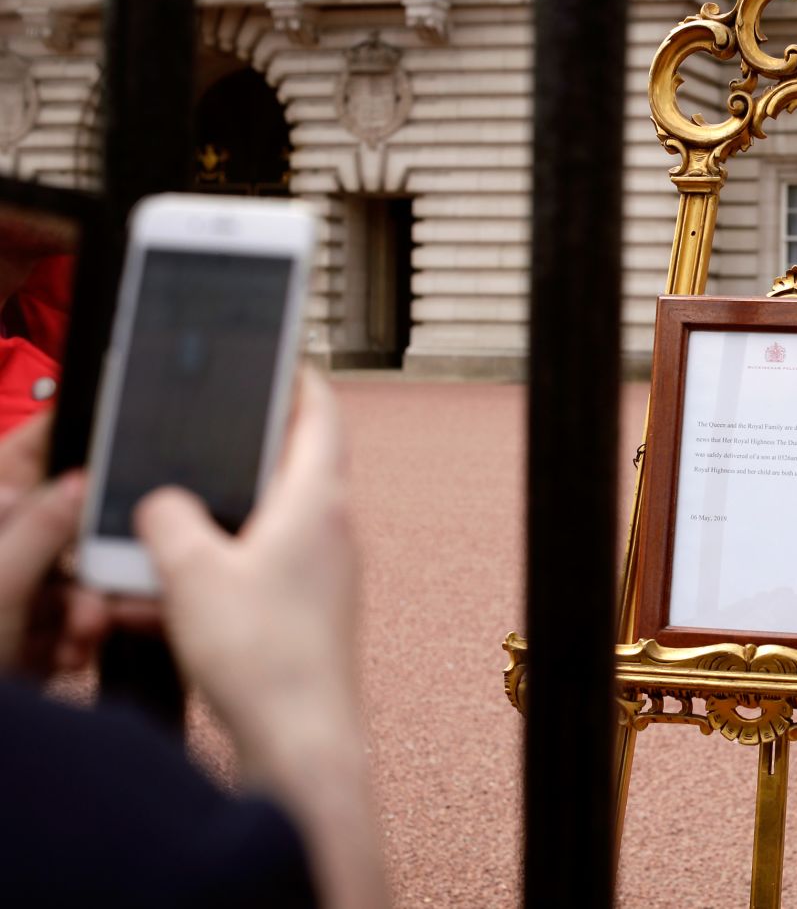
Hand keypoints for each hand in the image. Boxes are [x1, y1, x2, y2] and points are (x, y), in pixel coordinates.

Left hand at [0, 413, 111, 674]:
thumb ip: (41, 529)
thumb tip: (81, 480)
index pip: (18, 460)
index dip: (58, 439)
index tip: (107, 430)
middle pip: (58, 525)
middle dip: (88, 552)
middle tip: (108, 564)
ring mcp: (9, 596)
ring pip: (69, 578)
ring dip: (86, 606)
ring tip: (81, 630)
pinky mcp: (25, 637)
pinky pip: (67, 622)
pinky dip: (73, 639)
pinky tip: (65, 653)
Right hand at [134, 368, 358, 764]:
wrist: (300, 741)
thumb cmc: (264, 656)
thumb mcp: (189, 571)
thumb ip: (165, 520)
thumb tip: (162, 504)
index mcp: (317, 501)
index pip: (321, 414)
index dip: (298, 380)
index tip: (277, 361)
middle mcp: (333, 531)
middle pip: (288, 469)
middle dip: (236, 459)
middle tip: (196, 445)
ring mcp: (325, 574)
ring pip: (262, 528)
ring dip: (212, 529)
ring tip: (157, 540)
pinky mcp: (308, 614)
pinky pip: (255, 576)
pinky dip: (215, 578)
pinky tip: (164, 605)